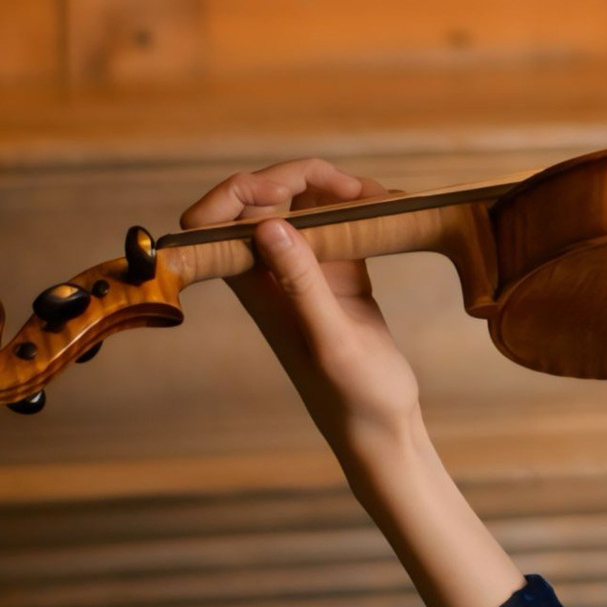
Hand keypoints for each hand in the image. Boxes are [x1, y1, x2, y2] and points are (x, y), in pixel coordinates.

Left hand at [181, 159, 422, 455]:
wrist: (383, 428)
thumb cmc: (352, 397)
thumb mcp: (331, 340)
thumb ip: (300, 283)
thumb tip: (268, 225)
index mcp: (253, 288)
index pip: (212, 223)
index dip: (236, 192)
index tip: (283, 190)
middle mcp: (271, 273)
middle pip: (262, 200)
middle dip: (301, 178)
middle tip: (356, 189)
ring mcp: (305, 270)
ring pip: (303, 204)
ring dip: (337, 188)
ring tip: (383, 197)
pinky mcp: (338, 271)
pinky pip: (340, 221)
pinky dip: (364, 207)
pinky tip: (395, 207)